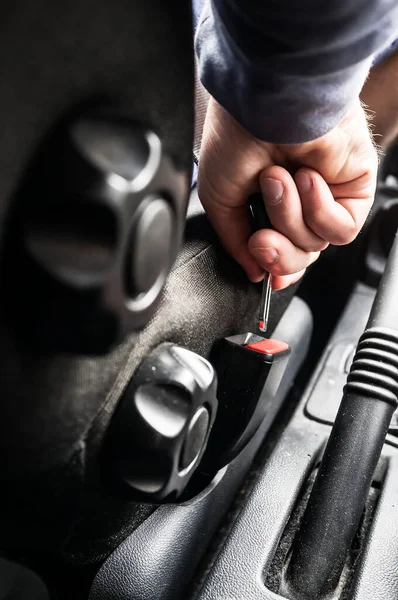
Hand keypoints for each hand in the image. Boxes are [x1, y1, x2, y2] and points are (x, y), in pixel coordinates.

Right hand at [197, 97, 377, 289]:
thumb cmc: (237, 136)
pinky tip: (307, 178)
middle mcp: (300, 201)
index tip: (262, 270)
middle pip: (298, 256)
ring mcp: (328, 195)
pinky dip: (318, 211)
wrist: (265, 102)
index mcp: (269, 202)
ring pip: (315, 244)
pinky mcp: (354, 187)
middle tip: (262, 239)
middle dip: (277, 253)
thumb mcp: (219, 199)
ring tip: (278, 179)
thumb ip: (236, 240)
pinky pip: (340, 230)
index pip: (280, 249)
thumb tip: (254, 271)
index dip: (272, 265)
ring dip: (290, 216)